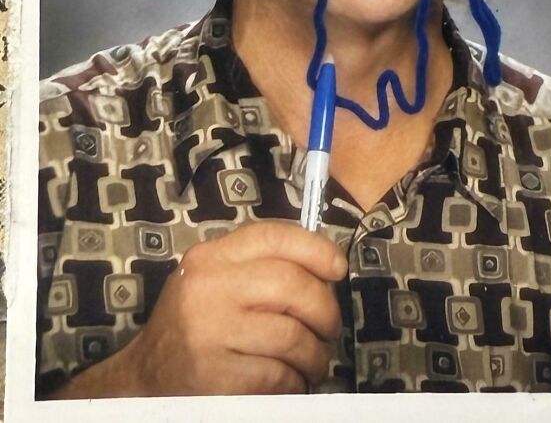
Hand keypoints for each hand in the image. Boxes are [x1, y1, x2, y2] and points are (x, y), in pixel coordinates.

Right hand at [53, 221, 347, 397]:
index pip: (273, 236)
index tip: (338, 268)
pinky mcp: (215, 378)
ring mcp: (209, 333)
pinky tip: (290, 381)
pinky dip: (294, 381)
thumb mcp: (213, 281)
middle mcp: (207, 288)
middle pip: (292, 285)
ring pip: (292, 335)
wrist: (144, 381)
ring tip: (314, 360)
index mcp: (210, 258)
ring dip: (315, 353)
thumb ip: (256, 266)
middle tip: (330, 327)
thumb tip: (323, 264)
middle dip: (325, 309)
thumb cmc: (192, 326)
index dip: (316, 249)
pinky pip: (278, 375)